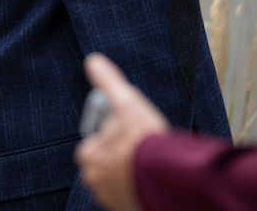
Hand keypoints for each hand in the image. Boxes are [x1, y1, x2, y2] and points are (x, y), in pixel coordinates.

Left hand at [74, 53, 171, 210]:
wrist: (167, 177)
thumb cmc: (144, 140)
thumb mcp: (126, 102)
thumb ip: (108, 82)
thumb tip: (93, 60)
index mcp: (90, 156)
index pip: (91, 146)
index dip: (109, 137)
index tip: (126, 135)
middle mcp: (96, 182)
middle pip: (104, 167)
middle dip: (118, 160)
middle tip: (139, 151)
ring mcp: (112, 199)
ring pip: (117, 184)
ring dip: (129, 176)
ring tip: (148, 166)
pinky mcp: (129, 209)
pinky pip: (130, 198)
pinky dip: (139, 190)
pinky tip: (151, 181)